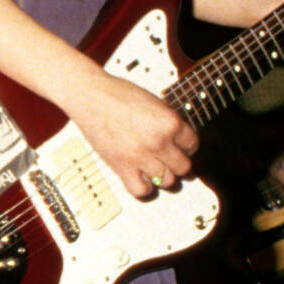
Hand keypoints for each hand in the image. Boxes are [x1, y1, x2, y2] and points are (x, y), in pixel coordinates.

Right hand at [68, 74, 196, 200]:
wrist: (90, 96)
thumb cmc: (117, 94)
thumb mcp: (154, 102)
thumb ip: (167, 122)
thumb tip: (176, 139)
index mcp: (170, 122)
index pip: (192, 145)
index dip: (187, 146)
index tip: (181, 147)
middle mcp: (158, 141)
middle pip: (183, 166)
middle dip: (178, 163)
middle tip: (170, 159)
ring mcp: (141, 156)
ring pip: (167, 181)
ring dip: (163, 175)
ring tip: (155, 168)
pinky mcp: (122, 167)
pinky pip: (142, 190)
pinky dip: (144, 187)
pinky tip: (141, 177)